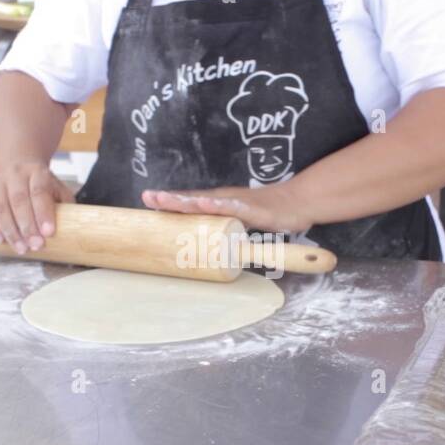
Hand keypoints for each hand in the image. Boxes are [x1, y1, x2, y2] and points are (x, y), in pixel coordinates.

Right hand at [0, 161, 73, 253]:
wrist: (18, 167)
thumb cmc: (41, 185)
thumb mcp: (57, 190)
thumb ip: (64, 206)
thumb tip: (73, 230)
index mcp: (37, 171)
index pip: (39, 192)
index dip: (43, 213)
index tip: (48, 233)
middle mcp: (15, 172)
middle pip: (19, 201)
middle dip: (27, 227)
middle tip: (36, 245)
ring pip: (1, 207)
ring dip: (10, 231)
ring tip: (21, 248)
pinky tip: (0, 240)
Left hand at [141, 185, 312, 233]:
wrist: (296, 204)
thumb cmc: (266, 213)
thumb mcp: (239, 223)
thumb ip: (224, 231)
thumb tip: (206, 247)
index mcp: (219, 204)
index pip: (190, 202)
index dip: (169, 201)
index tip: (147, 200)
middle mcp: (224, 200)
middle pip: (192, 200)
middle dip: (169, 200)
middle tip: (148, 198)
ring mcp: (236, 203)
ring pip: (206, 201)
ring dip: (185, 201)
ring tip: (166, 200)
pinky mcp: (251, 209)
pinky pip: (231, 207)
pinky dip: (216, 205)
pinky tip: (203, 203)